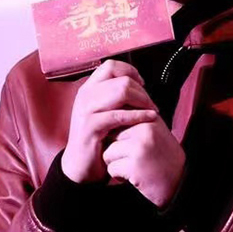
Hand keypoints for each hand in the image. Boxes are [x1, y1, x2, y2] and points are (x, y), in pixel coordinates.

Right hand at [62, 60, 158, 183]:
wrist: (80, 165)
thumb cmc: (97, 137)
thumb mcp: (102, 111)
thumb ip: (114, 96)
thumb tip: (137, 83)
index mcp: (88, 88)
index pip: (111, 66)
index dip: (130, 71)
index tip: (142, 84)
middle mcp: (85, 95)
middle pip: (120, 78)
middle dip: (142, 91)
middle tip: (151, 104)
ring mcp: (86, 110)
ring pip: (121, 91)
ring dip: (142, 100)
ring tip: (152, 111)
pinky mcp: (91, 126)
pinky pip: (119, 115)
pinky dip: (138, 115)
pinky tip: (149, 118)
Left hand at [102, 118, 184, 208]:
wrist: (181, 184)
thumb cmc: (164, 159)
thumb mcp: (155, 133)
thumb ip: (137, 121)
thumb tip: (112, 115)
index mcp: (150, 118)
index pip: (119, 121)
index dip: (122, 139)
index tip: (135, 148)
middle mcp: (145, 129)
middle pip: (111, 136)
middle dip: (118, 151)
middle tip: (137, 160)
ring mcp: (140, 147)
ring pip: (108, 153)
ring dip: (117, 164)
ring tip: (135, 168)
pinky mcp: (134, 165)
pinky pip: (111, 168)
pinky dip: (119, 177)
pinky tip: (135, 177)